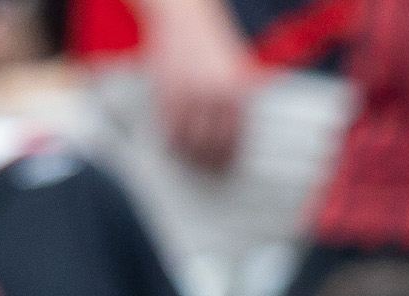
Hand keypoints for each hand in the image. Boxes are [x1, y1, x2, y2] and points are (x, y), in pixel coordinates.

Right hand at [147, 0, 252, 171]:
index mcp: (236, 90)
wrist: (185, 14)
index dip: (227, 158)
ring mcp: (189, 95)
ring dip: (188, 155)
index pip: (234, 139)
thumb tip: (240, 136)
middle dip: (207, 162)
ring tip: (187, 157)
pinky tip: (171, 143)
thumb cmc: (212, 41)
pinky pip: (169, 130)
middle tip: (204, 168)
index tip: (223, 167)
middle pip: (211, 146)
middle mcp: (214, 94)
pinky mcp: (167, 93)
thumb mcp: (236, 66)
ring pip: (189, 143)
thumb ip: (240, 97)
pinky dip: (170, 142)